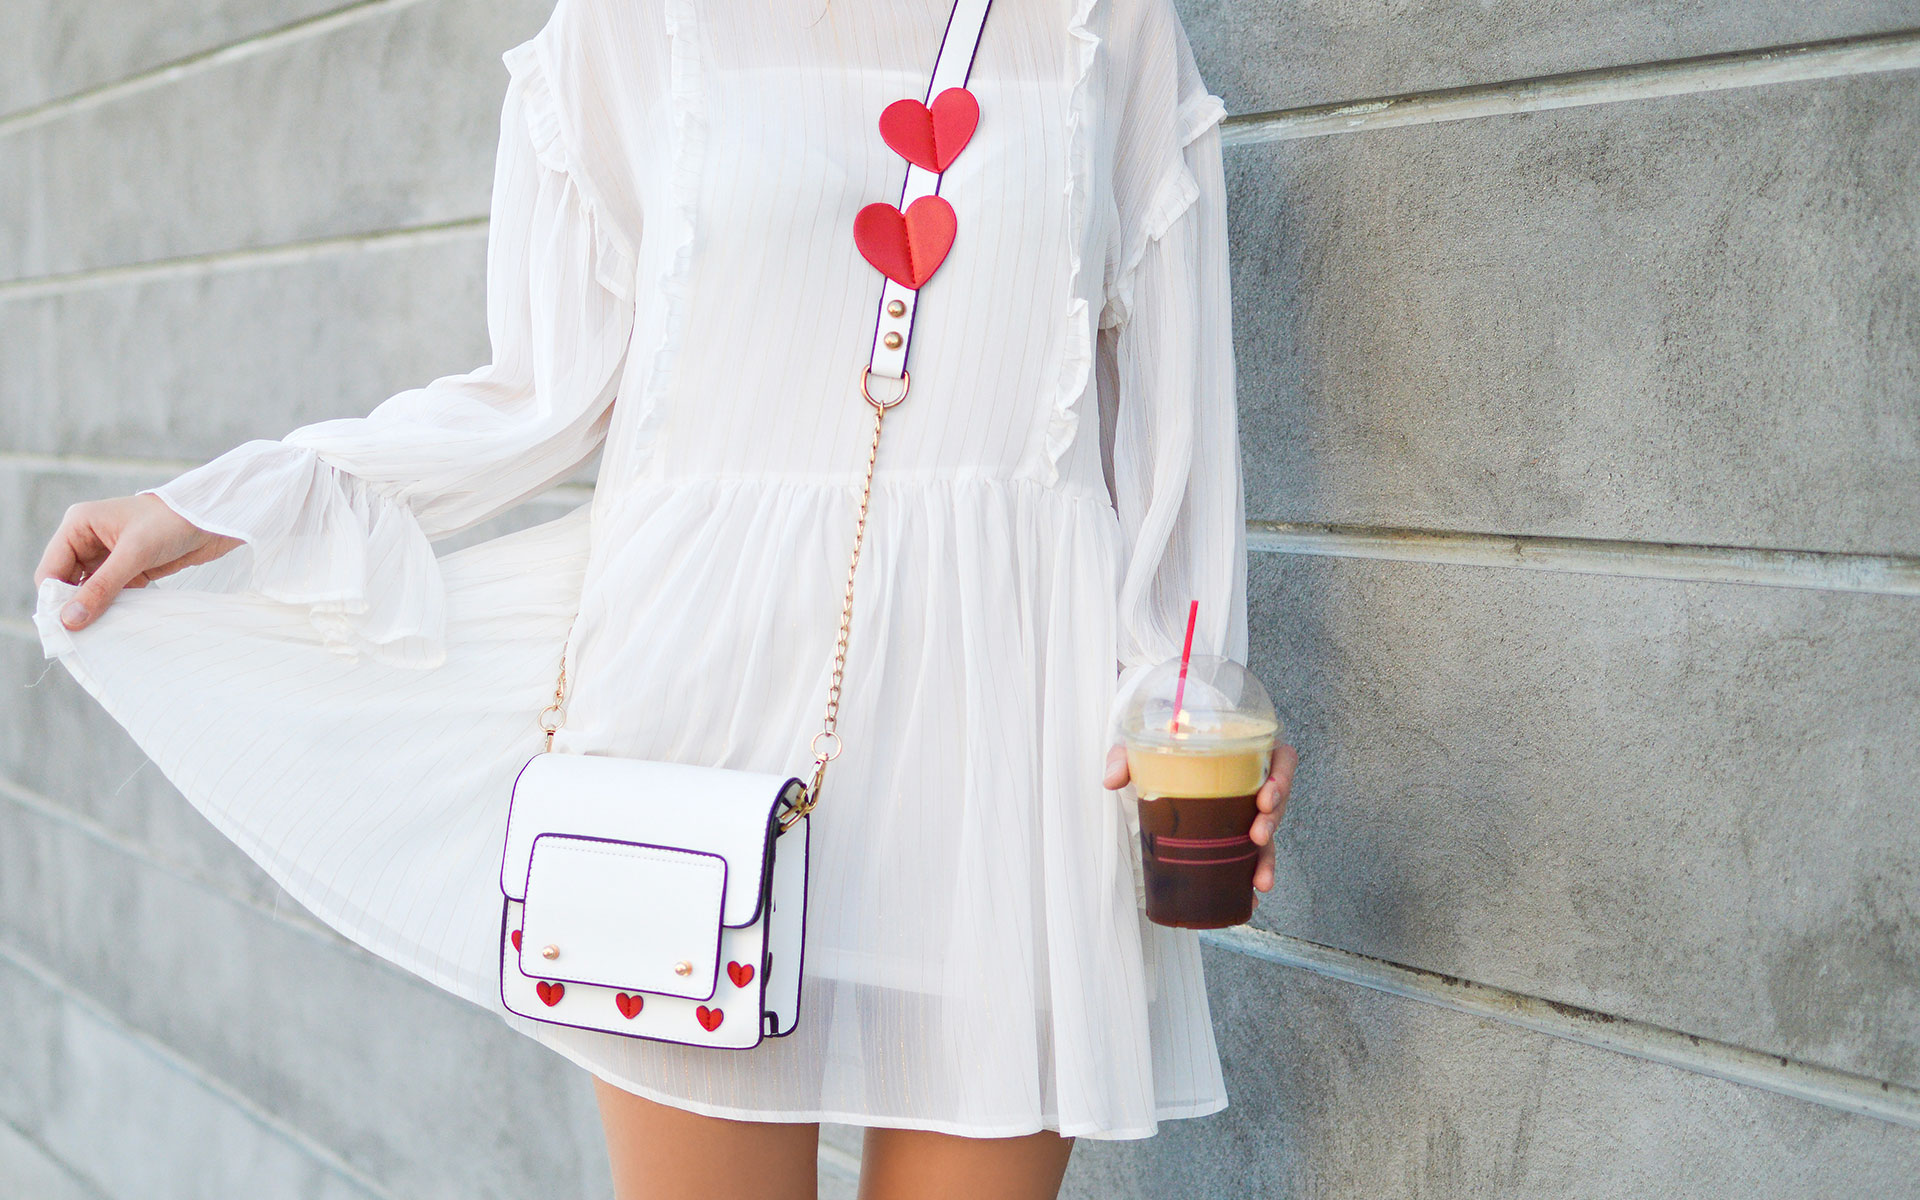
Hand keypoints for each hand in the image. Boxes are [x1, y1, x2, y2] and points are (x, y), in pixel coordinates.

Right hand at [34, 494, 241, 630]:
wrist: (214, 519)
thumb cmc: (171, 522)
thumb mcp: (134, 554)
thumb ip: (102, 587)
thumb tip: (70, 619)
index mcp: (78, 526)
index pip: (51, 568)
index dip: (53, 597)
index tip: (61, 627)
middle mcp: (88, 540)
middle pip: (67, 582)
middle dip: (72, 606)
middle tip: (78, 636)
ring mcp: (109, 556)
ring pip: (89, 590)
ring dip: (93, 609)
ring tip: (97, 634)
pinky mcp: (130, 569)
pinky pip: (112, 593)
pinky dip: (112, 607)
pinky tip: (116, 624)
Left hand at [1104, 739, 1299, 894]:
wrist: (1154, 768)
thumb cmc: (1159, 753)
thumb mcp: (1142, 749)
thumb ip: (1125, 756)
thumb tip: (1111, 780)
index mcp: (1242, 752)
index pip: (1280, 758)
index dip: (1282, 776)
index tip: (1266, 795)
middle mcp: (1250, 782)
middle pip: (1279, 799)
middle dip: (1275, 821)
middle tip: (1258, 834)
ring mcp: (1244, 811)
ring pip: (1269, 834)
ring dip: (1268, 858)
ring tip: (1260, 879)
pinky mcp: (1234, 835)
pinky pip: (1252, 856)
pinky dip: (1254, 875)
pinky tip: (1252, 896)